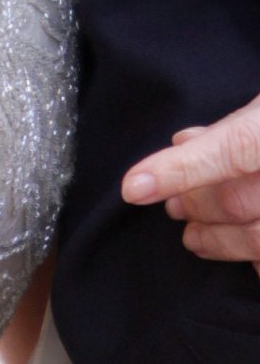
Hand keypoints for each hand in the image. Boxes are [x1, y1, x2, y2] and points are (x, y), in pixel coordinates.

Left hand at [122, 93, 259, 271]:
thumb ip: (235, 125)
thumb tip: (183, 143)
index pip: (229, 150)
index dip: (179, 171)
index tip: (135, 187)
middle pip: (239, 198)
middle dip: (194, 202)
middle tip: (170, 205)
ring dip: (218, 237)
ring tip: (192, 233)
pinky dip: (257, 257)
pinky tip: (245, 253)